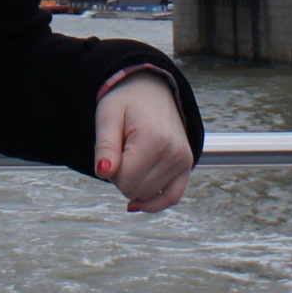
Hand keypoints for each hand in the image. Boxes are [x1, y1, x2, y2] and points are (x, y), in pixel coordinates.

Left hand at [91, 73, 192, 213]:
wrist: (152, 90)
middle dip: (121, 176)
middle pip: (135, 190)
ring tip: (133, 154)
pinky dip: (154, 202)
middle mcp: (174, 152)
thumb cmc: (126, 102)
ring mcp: (184, 161)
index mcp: (153, 139)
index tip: (111, 149)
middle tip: (121, 150)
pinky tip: (137, 203)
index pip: (123, 180)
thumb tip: (104, 172)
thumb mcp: (108, 116)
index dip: (109, 169)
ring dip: (135, 182)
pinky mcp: (187, 166)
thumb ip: (105, 146)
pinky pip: (172, 197)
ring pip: (148, 195)